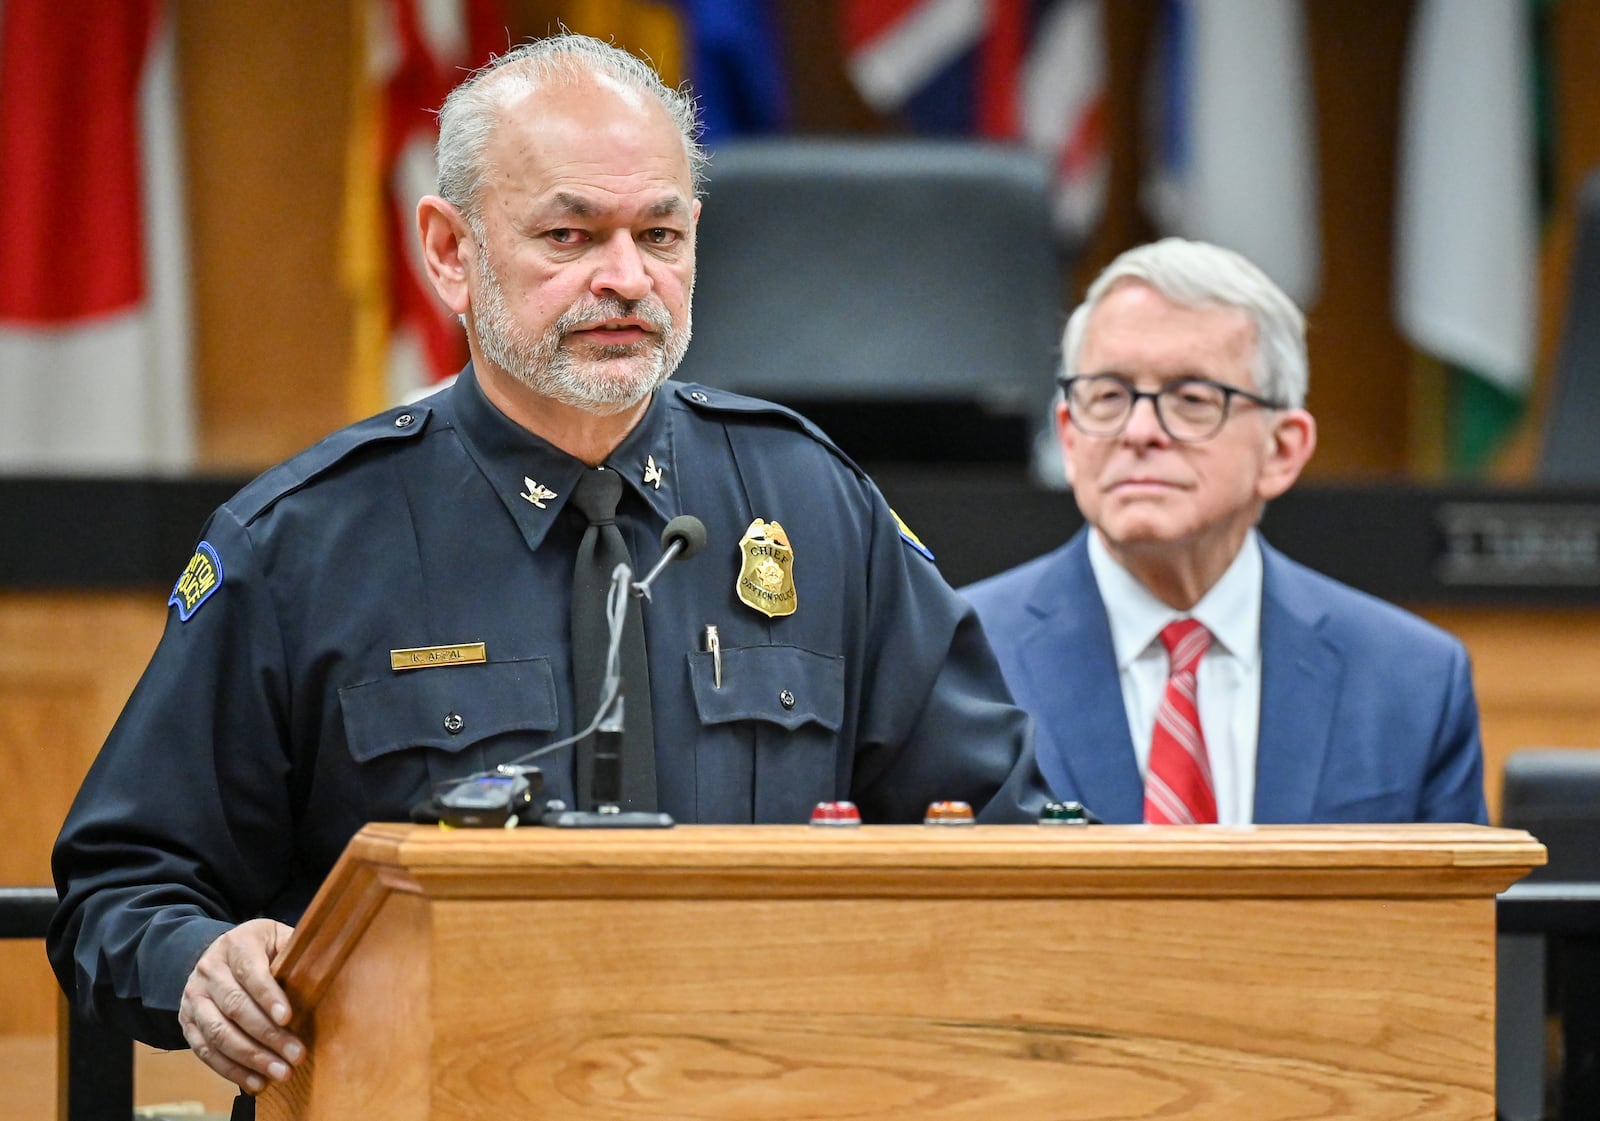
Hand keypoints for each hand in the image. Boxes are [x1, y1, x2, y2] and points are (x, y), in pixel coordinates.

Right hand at [178, 919, 302, 1093]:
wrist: (221, 954)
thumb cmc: (264, 949)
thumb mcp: (279, 939)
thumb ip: (296, 953)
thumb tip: (325, 970)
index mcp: (236, 944)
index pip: (250, 970)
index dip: (268, 996)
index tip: (288, 1018)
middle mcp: (209, 969)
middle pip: (235, 1006)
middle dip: (267, 1035)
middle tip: (296, 1056)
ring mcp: (194, 997)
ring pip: (218, 1033)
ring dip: (250, 1058)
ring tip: (280, 1073)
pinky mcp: (188, 1022)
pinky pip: (206, 1051)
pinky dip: (231, 1070)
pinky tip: (255, 1081)